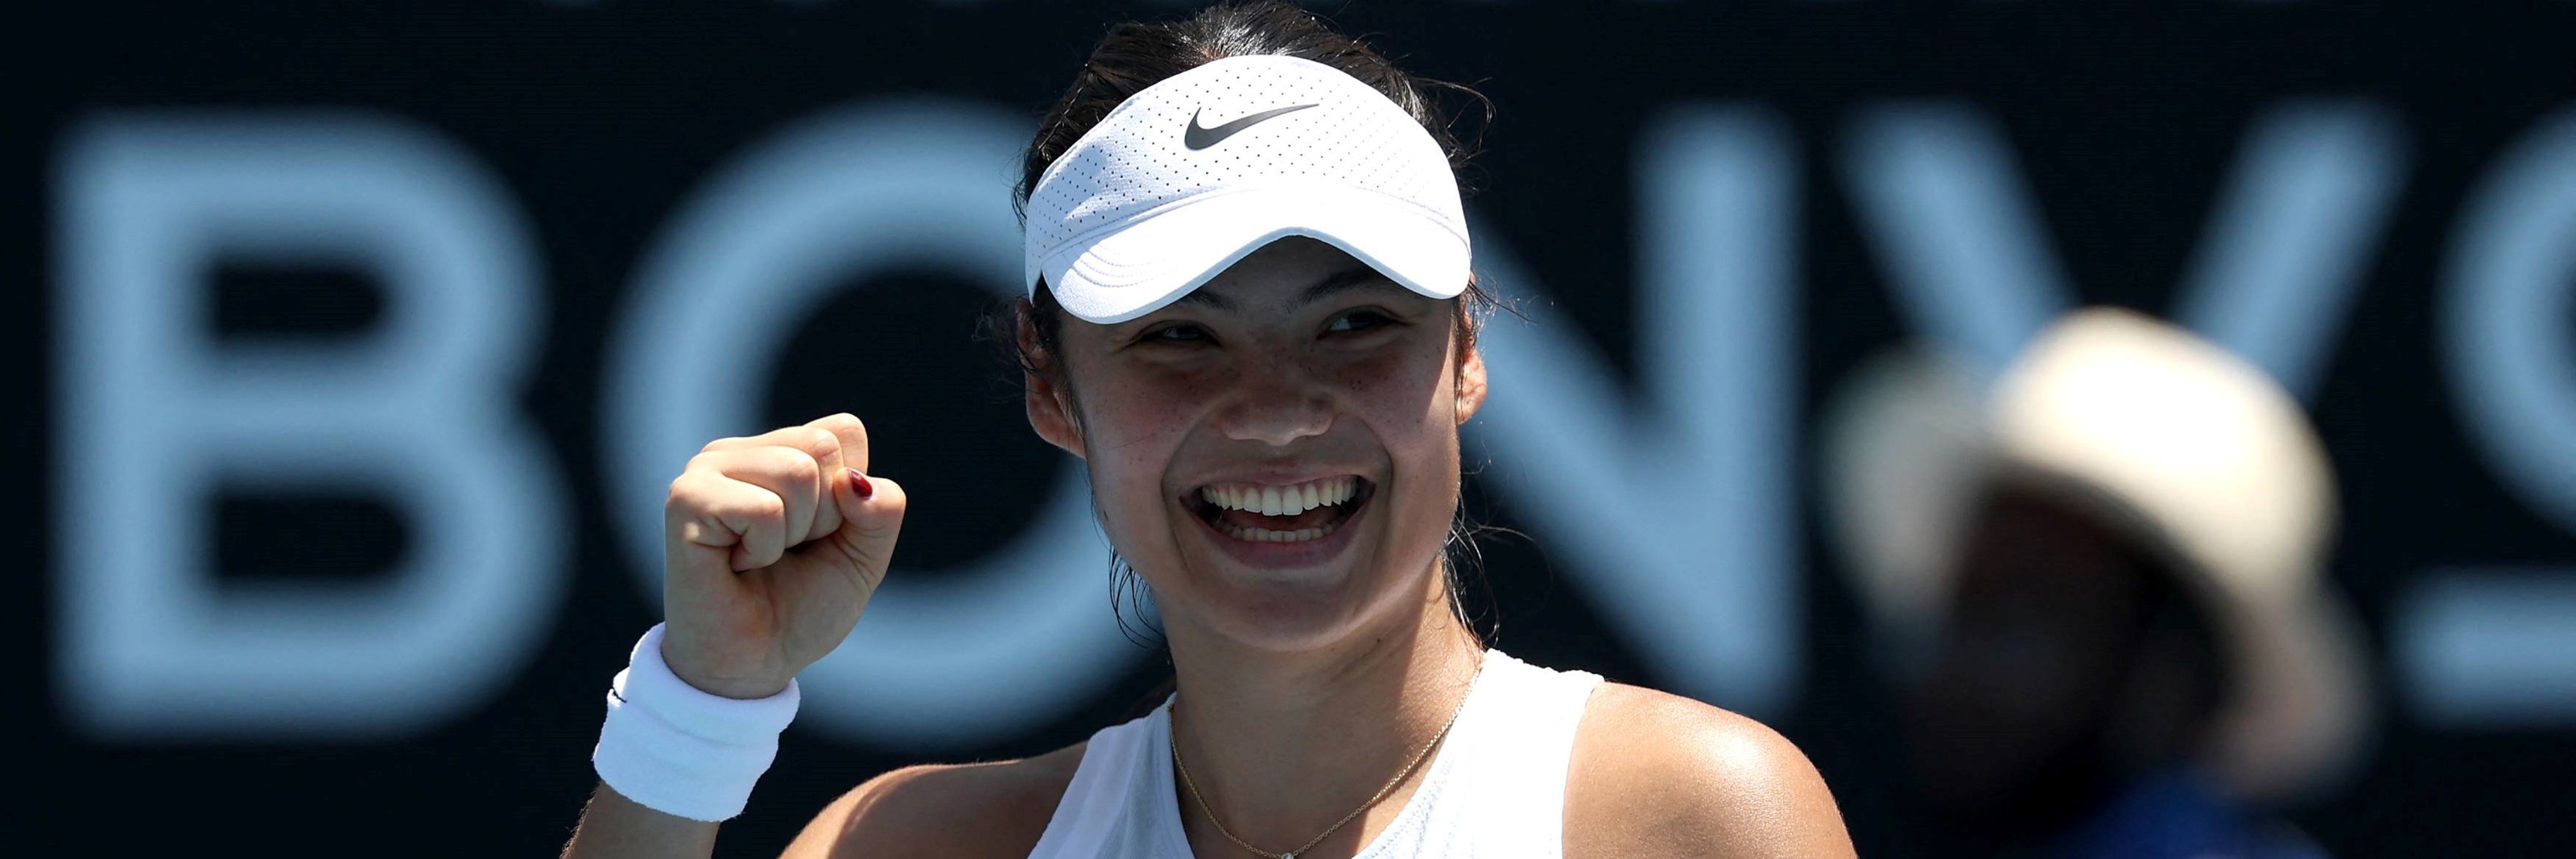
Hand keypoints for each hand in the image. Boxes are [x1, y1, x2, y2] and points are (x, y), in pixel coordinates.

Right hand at [657, 413, 906, 698]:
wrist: (754, 665)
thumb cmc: (801, 607)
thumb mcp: (863, 556)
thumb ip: (882, 511)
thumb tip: (855, 482)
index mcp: (776, 450)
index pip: (843, 430)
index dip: (849, 496)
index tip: (815, 537)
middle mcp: (737, 451)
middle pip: (822, 448)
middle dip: (823, 517)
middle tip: (784, 553)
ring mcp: (706, 470)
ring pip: (796, 473)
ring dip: (793, 534)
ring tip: (758, 558)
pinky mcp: (685, 500)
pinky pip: (764, 509)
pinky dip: (764, 550)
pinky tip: (735, 565)